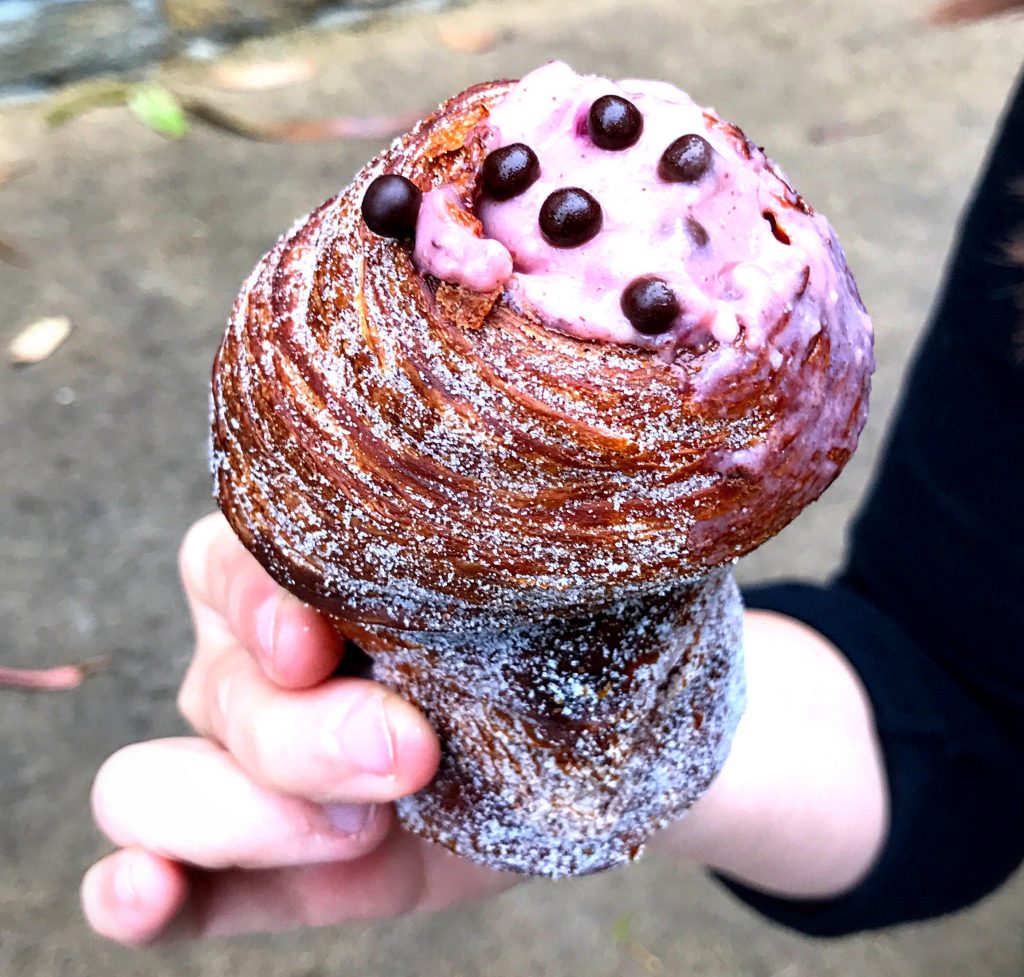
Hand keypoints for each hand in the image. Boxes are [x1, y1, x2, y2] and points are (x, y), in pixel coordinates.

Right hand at [81, 513, 515, 944]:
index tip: (315, 639)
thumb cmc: (532, 643)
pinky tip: (152, 892)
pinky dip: (143, 894)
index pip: (225, 566)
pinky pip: (169, 885)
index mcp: (292, 579)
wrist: (560, 753)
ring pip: (151, 787)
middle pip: (219, 692)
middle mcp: (247, 666)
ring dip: (243, 814)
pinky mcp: (257, 871)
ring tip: (362, 827)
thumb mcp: (506, 597)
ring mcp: (238, 770)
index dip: (257, 603)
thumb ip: (471, 556)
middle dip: (304, 734)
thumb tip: (507, 484)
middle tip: (408, 750)